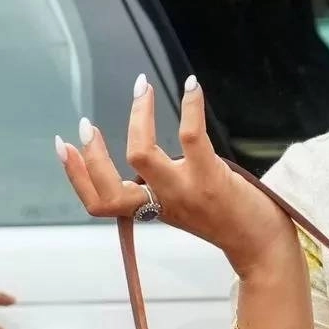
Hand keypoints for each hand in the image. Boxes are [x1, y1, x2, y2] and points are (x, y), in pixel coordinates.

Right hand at [57, 74, 295, 276]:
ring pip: (141, 155)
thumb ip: (163, 187)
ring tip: (141, 89)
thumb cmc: (230, 219)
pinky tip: (191, 85)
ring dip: (139, 117)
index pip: (99, 203)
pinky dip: (190, 106)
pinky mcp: (210, 177)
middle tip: (85, 123)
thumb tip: (152, 154)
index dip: (77, 177)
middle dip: (91, 154)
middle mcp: (162, 204)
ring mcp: (184, 190)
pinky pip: (191, 135)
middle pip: (108, 186)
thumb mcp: (185, 206)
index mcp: (152, 210)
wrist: (262, 243)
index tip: (65, 148)